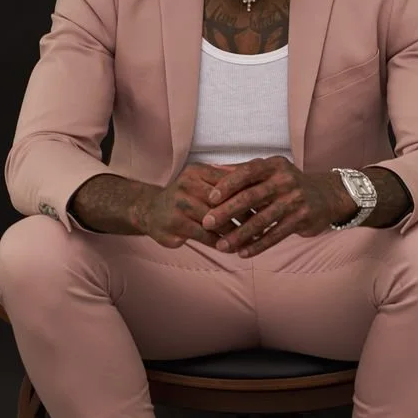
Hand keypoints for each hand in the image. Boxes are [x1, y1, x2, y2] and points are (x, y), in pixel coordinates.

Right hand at [141, 163, 257, 248]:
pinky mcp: (174, 225)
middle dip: (245, 214)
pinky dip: (219, 243)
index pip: (229, 181)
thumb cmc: (185, 196)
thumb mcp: (201, 180)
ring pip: (215, 221)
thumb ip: (225, 176)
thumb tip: (259, 169)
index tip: (267, 203)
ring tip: (251, 240)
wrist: (149, 211)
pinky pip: (204, 236)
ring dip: (235, 232)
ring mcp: (179, 205)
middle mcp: (186, 185)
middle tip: (264, 224)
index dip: (249, 193)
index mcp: (197, 171)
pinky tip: (231, 248)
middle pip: (223, 201)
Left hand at [200, 156, 351, 256]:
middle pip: (250, 197)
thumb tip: (210, 169)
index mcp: (274, 165)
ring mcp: (295, 200)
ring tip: (222, 246)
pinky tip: (243, 253)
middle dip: (226, 211)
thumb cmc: (287, 184)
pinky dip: (258, 246)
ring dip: (239, 235)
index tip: (209, 198)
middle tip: (207, 223)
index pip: (247, 172)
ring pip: (261, 220)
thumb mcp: (270, 171)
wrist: (326, 196)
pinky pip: (275, 235)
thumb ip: (242, 171)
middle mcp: (285, 180)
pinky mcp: (302, 219)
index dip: (227, 185)